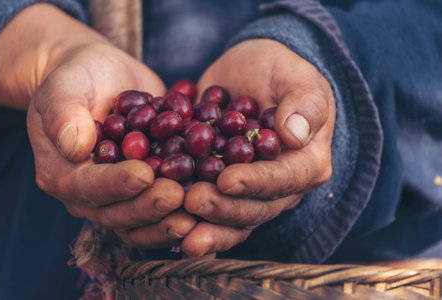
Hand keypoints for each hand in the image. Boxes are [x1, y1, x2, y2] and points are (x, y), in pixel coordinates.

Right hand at [0, 5, 198, 248]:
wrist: (103, 80)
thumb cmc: (80, 78)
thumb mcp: (66, 87)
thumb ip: (65, 114)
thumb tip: (74, 146)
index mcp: (63, 174)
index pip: (88, 186)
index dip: (116, 183)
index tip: (144, 174)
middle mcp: (90, 195)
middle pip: (118, 213)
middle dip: (149, 206)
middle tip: (178, 196)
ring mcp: (119, 198)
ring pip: (141, 221)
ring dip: (168, 221)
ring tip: (196, 214)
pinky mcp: (144, 193)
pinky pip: (161, 212)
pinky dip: (181, 214)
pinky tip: (207, 207)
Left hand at [181, 39, 334, 255]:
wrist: (248, 73)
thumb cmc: (278, 71)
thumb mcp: (296, 76)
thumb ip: (305, 103)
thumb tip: (294, 135)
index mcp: (305, 163)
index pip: (282, 180)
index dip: (255, 183)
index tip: (226, 180)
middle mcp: (280, 187)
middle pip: (254, 208)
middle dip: (223, 208)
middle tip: (191, 201)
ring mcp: (250, 192)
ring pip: (231, 219)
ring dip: (204, 224)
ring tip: (177, 224)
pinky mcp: (223, 190)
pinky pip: (209, 209)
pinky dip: (189, 219)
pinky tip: (166, 223)